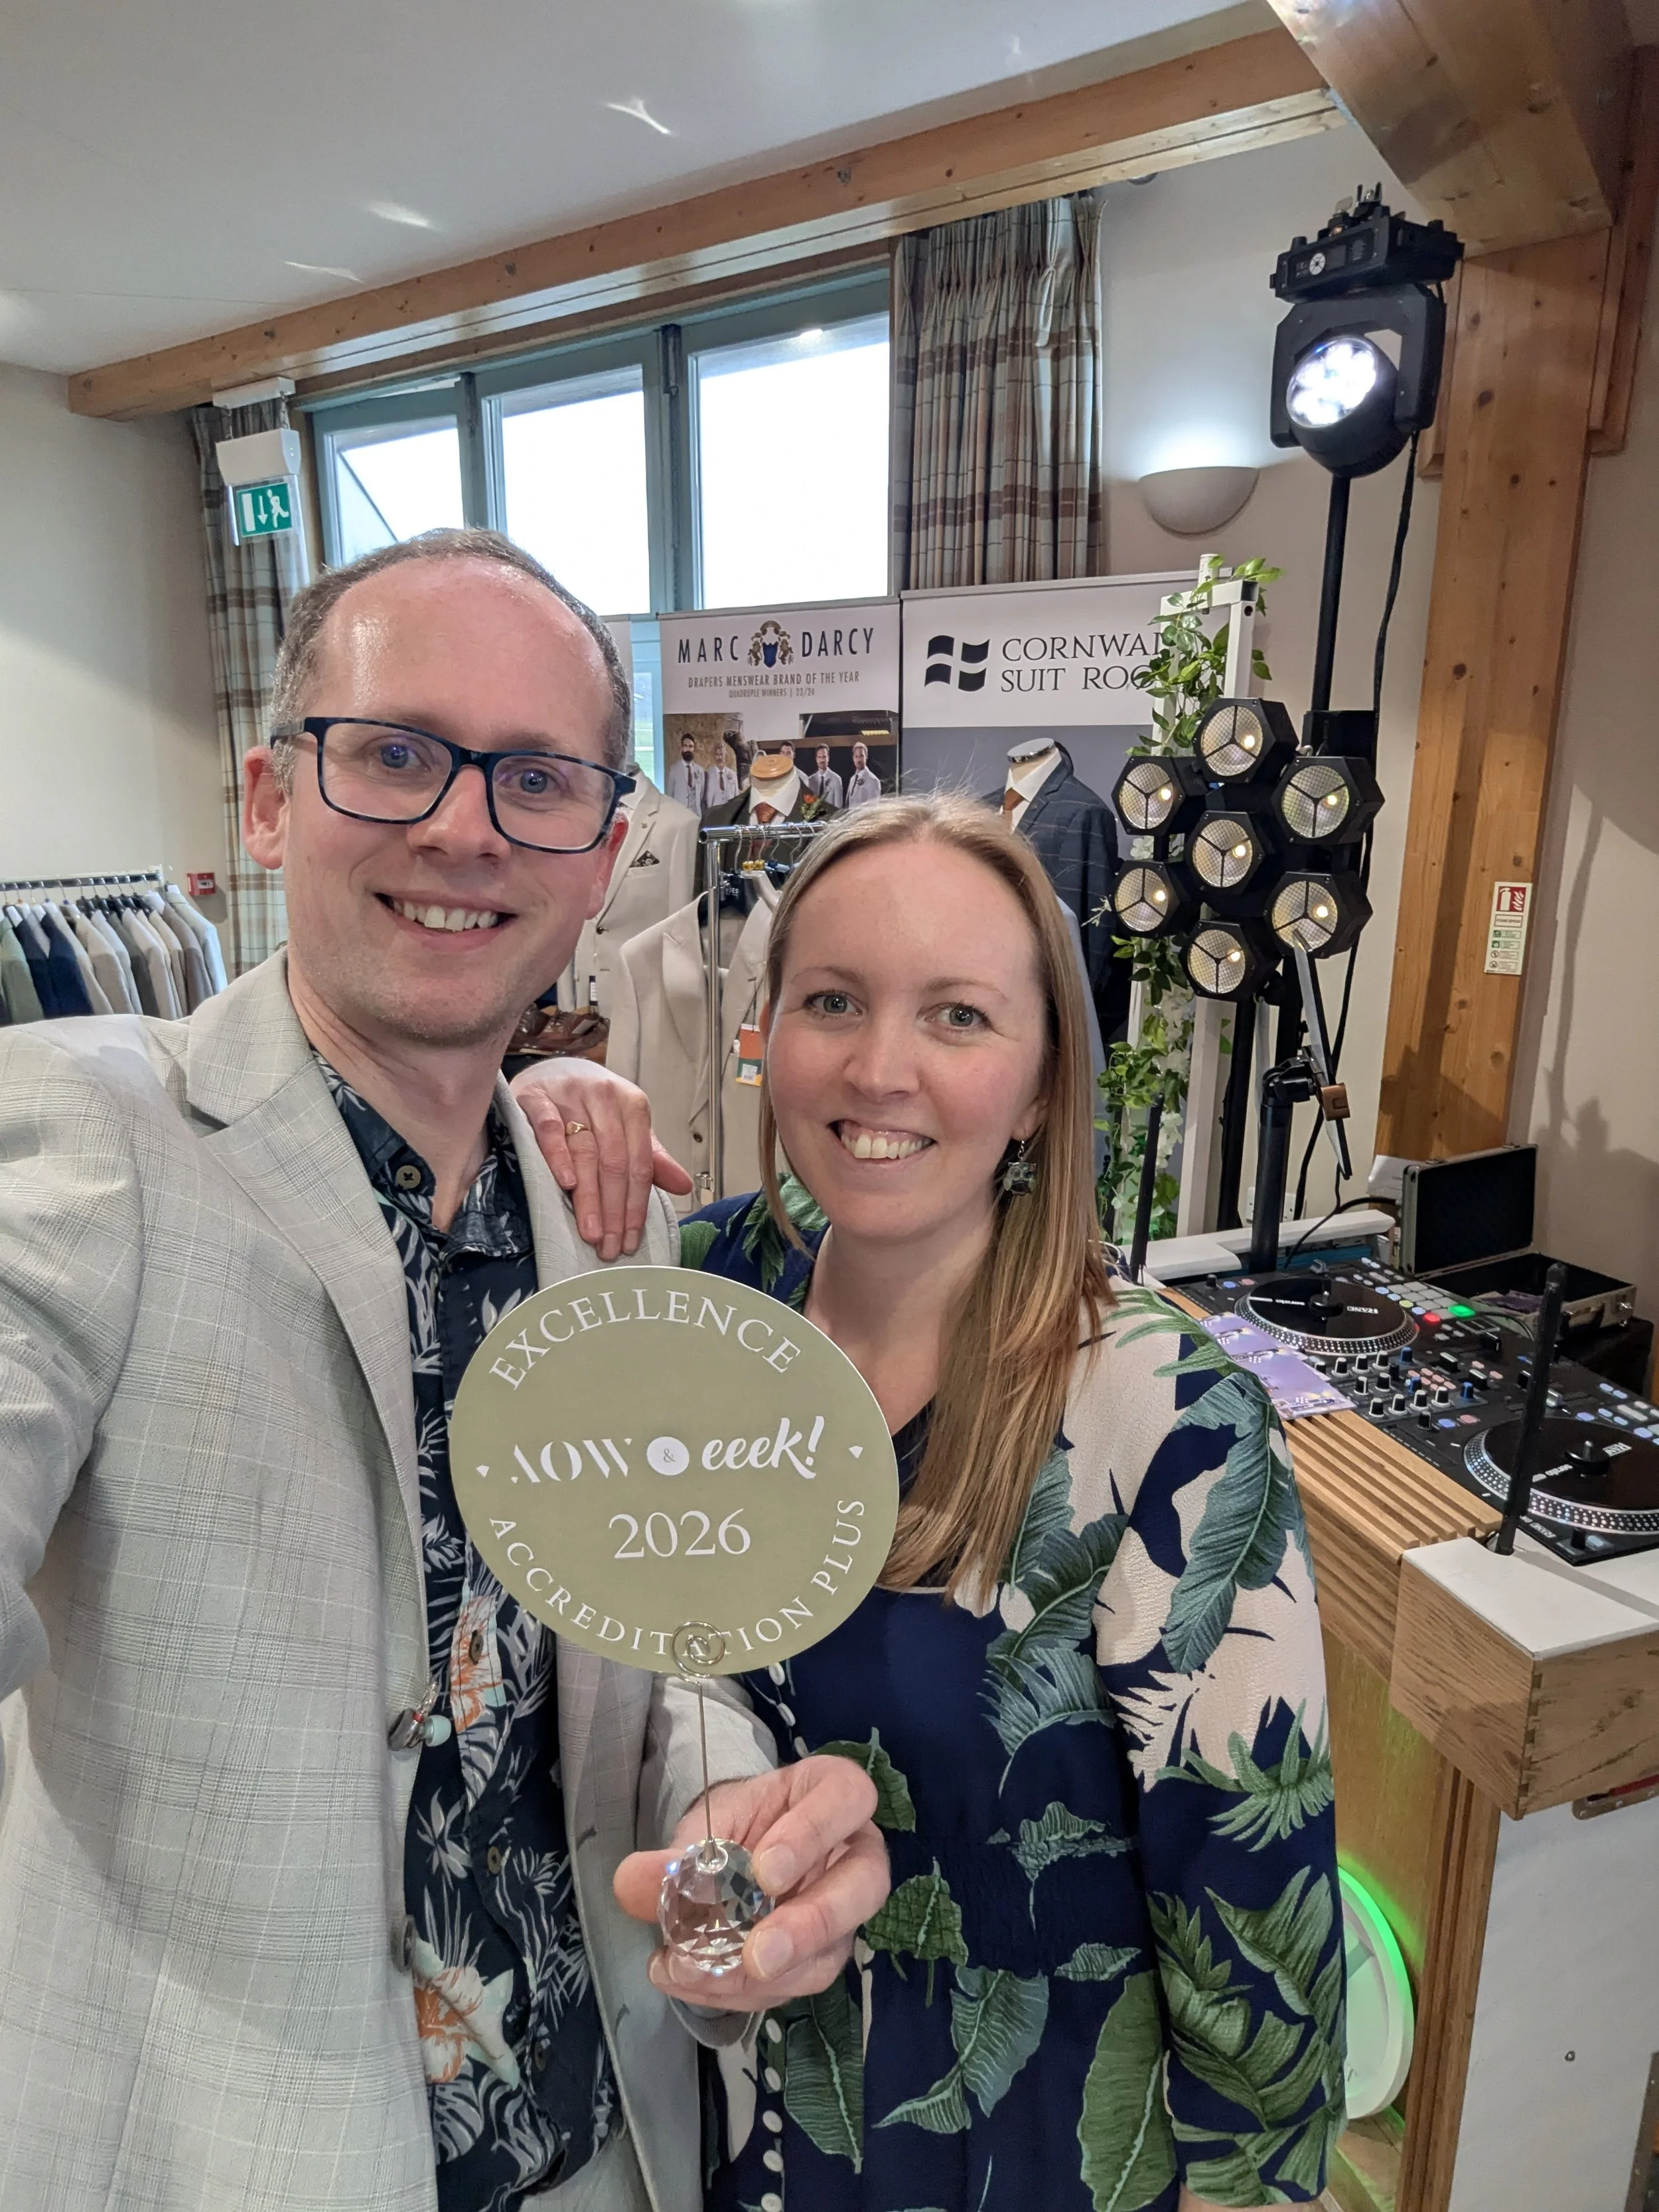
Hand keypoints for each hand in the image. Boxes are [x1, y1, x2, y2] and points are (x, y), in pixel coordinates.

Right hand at [510, 1059, 692, 1258]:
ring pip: (585, 1151)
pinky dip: (559, 1157)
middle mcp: (605, 1097)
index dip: (637, 1205)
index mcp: (632, 1105)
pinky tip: (567, 1183)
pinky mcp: (537, 1097)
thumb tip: (684, 1187)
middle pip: (614, 1161)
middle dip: (613, 1210)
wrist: (548, 1074)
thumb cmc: (591, 1108)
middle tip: (609, 1247)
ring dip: (589, 1197)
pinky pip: (550, 1129)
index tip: (631, 1240)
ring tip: (591, 1232)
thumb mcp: (626, 1129)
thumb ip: (651, 1158)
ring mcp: (570, 1095)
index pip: (639, 1163)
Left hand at [613, 1755, 888, 2012]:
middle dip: (806, 1927)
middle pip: (861, 1886)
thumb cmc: (739, 1823)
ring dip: (766, 1977)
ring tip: (697, 1976)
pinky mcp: (824, 1957)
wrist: (741, 1853)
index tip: (763, 1872)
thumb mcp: (708, 1823)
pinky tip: (695, 1983)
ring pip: (831, 1951)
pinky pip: (795, 1984)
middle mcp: (857, 1852)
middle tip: (757, 1956)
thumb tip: (630, 1883)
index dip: (809, 1837)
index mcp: (835, 1793)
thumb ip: (677, 1854)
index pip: (846, 1799)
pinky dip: (743, 1991)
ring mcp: (847, 1911)